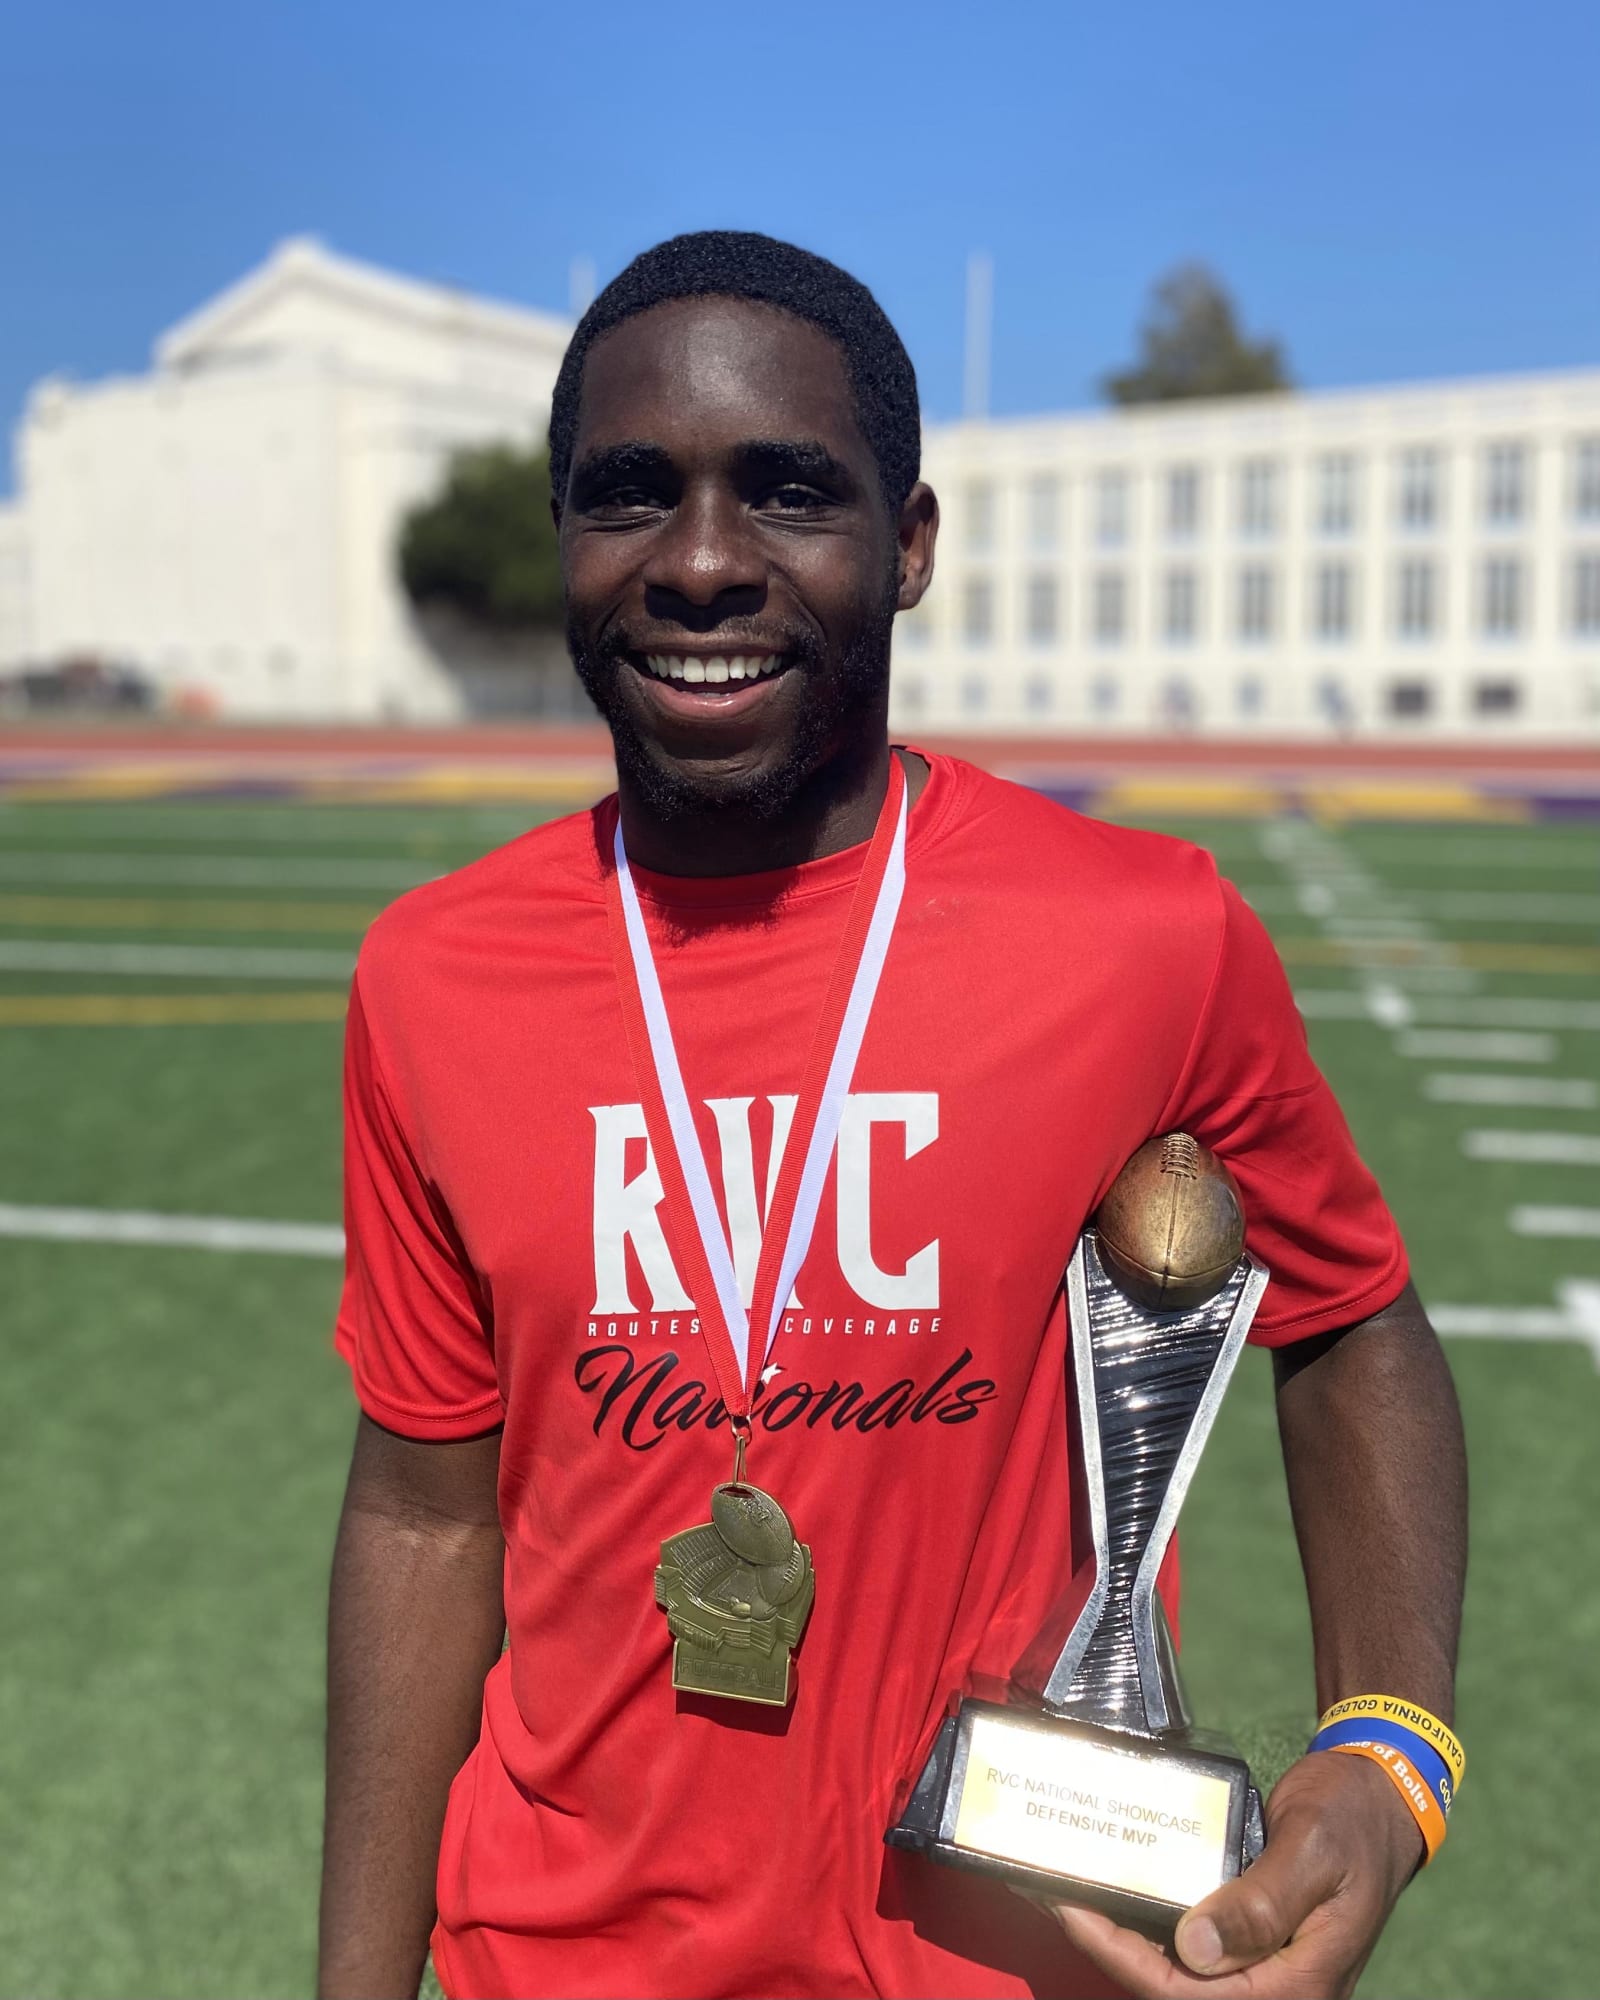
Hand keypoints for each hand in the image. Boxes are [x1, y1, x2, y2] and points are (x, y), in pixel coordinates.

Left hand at [1036, 1751, 1424, 1999]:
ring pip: (1183, 1972)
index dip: (1123, 1958)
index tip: (1073, 1911)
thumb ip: (1259, 1904)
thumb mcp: (1312, 1852)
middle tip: (1056, 1899)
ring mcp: (1268, 1966)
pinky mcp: (1256, 1939)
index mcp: (1299, 1983)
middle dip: (1113, 1950)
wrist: (1383, 1795)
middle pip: (1178, 1989)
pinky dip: (1154, 1922)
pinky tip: (1121, 1890)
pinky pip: (1197, 1944)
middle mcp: (1280, 1986)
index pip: (1191, 1995)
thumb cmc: (1353, 1818)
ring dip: (1127, 1939)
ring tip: (1074, 1894)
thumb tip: (1193, 1948)